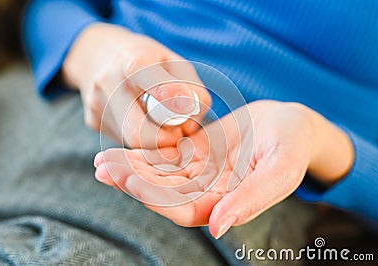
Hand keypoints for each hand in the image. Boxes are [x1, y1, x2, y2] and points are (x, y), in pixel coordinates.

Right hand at [62, 23, 210, 147]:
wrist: (98, 54)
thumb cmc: (147, 59)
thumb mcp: (174, 62)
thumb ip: (192, 90)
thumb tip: (191, 126)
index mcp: (132, 61)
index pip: (146, 78)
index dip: (170, 97)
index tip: (187, 109)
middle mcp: (108, 83)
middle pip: (137, 131)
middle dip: (165, 140)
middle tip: (178, 132)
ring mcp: (96, 105)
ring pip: (131, 141)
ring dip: (154, 140)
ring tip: (159, 121)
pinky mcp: (92, 121)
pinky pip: (123, 140)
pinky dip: (140, 136)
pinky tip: (139, 118)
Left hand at [94, 100, 353, 237]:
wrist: (290, 122)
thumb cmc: (293, 145)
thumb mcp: (281, 169)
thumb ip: (253, 198)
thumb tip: (218, 227)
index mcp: (227, 203)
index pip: (184, 209)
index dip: (156, 198)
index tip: (131, 181)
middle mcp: (209, 192)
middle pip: (163, 194)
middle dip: (133, 182)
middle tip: (104, 167)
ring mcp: (199, 173)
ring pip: (159, 176)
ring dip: (131, 169)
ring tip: (102, 159)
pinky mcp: (194, 154)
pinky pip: (164, 156)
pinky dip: (142, 153)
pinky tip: (120, 148)